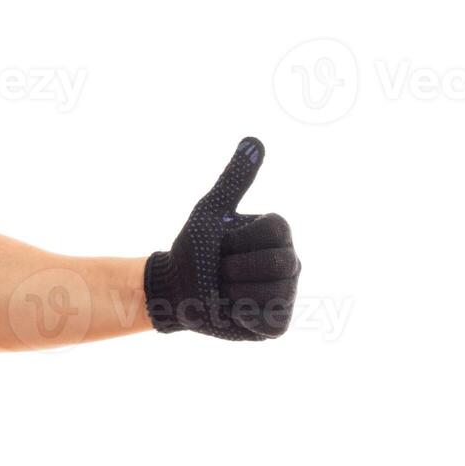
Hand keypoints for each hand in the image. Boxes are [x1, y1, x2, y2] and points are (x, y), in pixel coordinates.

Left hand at [144, 138, 300, 340]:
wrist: (174, 290)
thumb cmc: (194, 250)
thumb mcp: (210, 211)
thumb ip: (234, 180)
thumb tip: (254, 141)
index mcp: (278, 234)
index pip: (275, 230)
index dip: (239, 238)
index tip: (223, 243)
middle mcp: (290, 262)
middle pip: (278, 262)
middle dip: (235, 267)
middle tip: (221, 270)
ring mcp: (287, 294)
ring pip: (272, 294)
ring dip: (234, 293)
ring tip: (225, 291)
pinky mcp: (276, 324)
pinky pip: (270, 319)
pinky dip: (242, 317)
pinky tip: (232, 311)